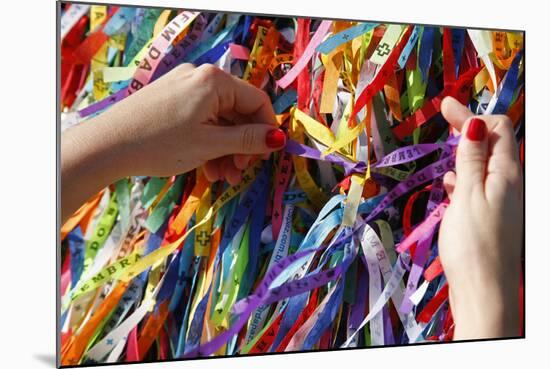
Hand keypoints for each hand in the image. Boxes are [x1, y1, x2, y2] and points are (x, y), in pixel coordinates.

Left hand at [62, 64, 285, 220]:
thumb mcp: (210, 144)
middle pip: (238, 112)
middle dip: (242, 145)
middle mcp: (201, 78)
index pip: (257, 102)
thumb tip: (279, 139)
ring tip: (222, 177)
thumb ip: (247, 140)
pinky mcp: (170, 100)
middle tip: (240, 173)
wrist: (106, 146)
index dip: (266, 131)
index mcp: (215, 81)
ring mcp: (183, 88)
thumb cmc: (161, 144)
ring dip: (226, 149)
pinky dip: (208, 143)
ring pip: (219, 120)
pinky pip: (201, 120)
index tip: (265, 157)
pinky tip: (207, 168)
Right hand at [438, 96, 522, 338]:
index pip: (497, 128)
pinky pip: (480, 185)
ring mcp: (502, 200)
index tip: (444, 105)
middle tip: (444, 115)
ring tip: (446, 150)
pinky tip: (451, 185)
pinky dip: (465, 178)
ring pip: (485, 165)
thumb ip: (471, 159)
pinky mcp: (492, 216)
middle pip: (493, 143)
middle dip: (469, 128)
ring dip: (466, 153)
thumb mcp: (468, 195)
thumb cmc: (473, 243)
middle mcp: (510, 183)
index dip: (472, 114)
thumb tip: (474, 123)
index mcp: (508, 173)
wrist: (485, 291)